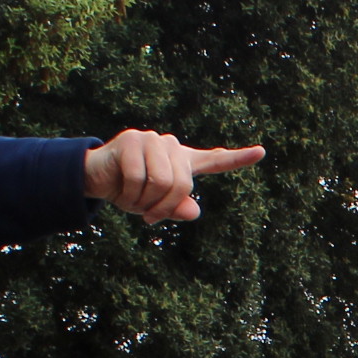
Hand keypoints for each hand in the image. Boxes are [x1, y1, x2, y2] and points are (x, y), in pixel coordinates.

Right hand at [82, 130, 263, 222]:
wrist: (96, 178)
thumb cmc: (130, 192)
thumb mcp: (156, 207)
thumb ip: (177, 209)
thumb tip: (193, 212)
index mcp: (183, 162)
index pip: (215, 160)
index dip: (238, 158)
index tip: (261, 152)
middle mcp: (171, 147)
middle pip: (181, 185)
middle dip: (163, 208)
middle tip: (148, 217)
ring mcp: (152, 140)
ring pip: (160, 182)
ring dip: (143, 202)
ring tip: (132, 199)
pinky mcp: (132, 141)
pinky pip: (137, 177)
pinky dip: (128, 193)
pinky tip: (119, 190)